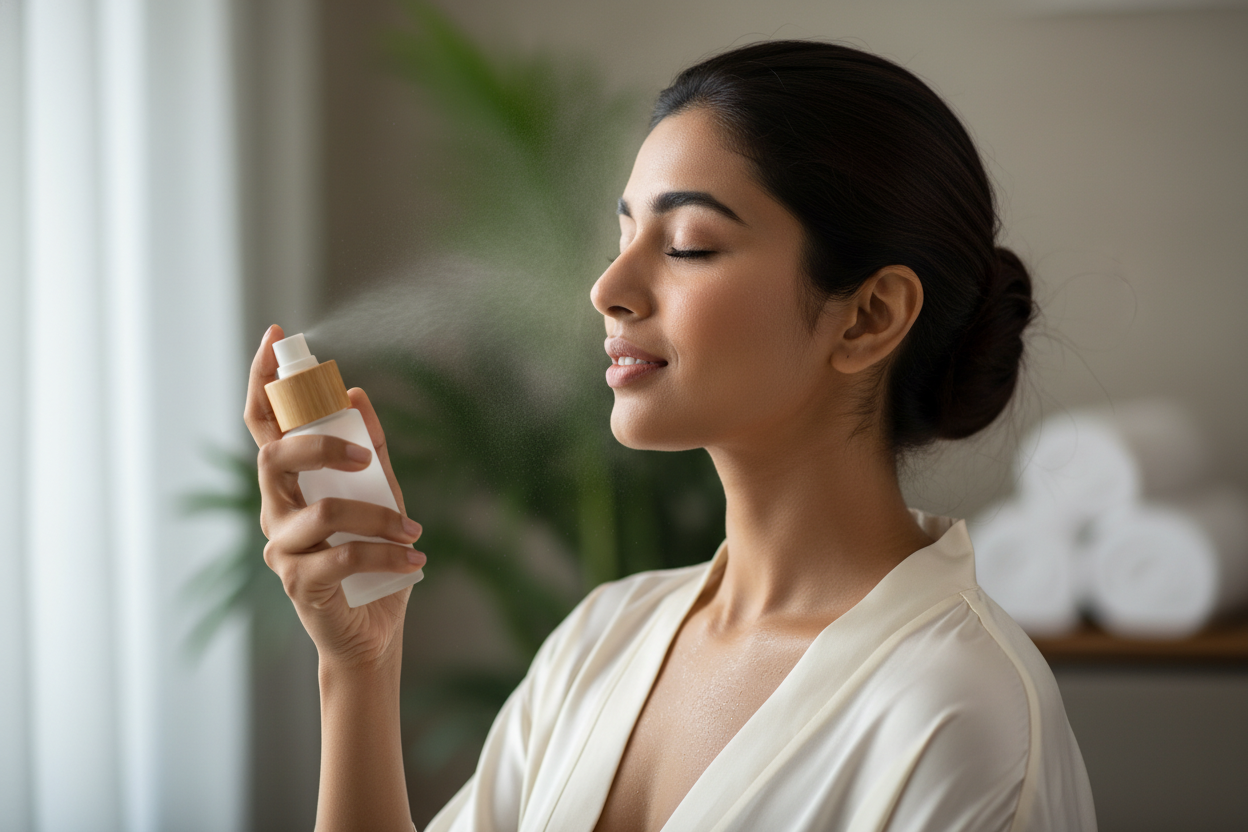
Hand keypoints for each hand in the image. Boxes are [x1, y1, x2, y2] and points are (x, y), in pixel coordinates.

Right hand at [244, 324, 425, 668]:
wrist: (374, 634)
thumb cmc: (373, 561)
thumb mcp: (381, 497)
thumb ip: (369, 449)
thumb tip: (357, 391)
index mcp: (289, 484)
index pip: (263, 424)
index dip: (263, 380)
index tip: (275, 335)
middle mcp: (275, 512)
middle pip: (275, 457)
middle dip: (321, 445)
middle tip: (366, 458)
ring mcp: (281, 550)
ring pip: (322, 512)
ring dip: (378, 518)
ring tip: (413, 532)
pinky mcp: (300, 585)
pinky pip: (344, 556)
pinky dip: (387, 552)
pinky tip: (415, 559)